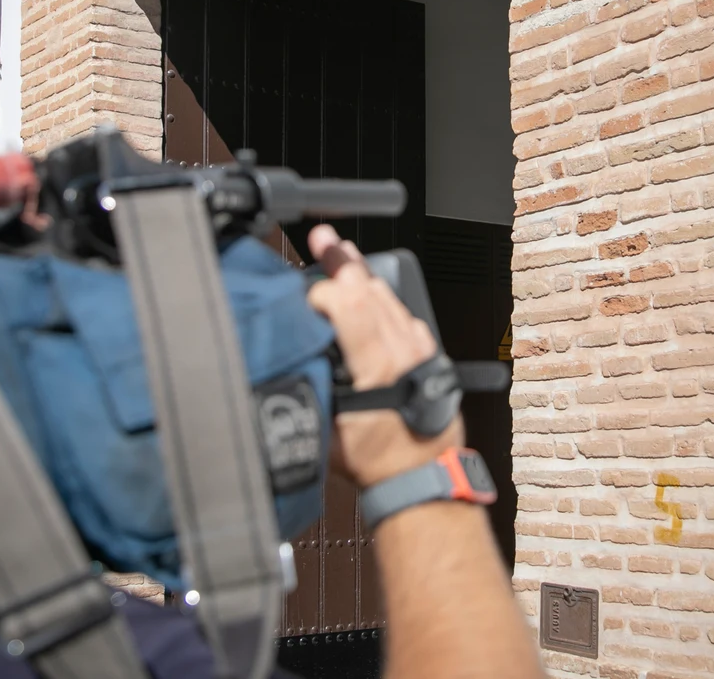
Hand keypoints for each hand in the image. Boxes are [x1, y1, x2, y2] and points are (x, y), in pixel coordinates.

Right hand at [306, 225, 462, 487]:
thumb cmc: (381, 461)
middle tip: (320, 237)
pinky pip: (401, 311)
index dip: (321, 291)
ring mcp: (419, 347)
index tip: (301, 297)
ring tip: (338, 250)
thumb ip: (309, 392)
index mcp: (379, 365)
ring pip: (388, 295)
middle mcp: (404, 349)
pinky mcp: (426, 351)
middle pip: (370, 289)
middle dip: (341, 260)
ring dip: (361, 271)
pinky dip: (380, 294)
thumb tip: (287, 362)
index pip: (348, 304)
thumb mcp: (329, 432)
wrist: (424, 475)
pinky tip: (365, 287)